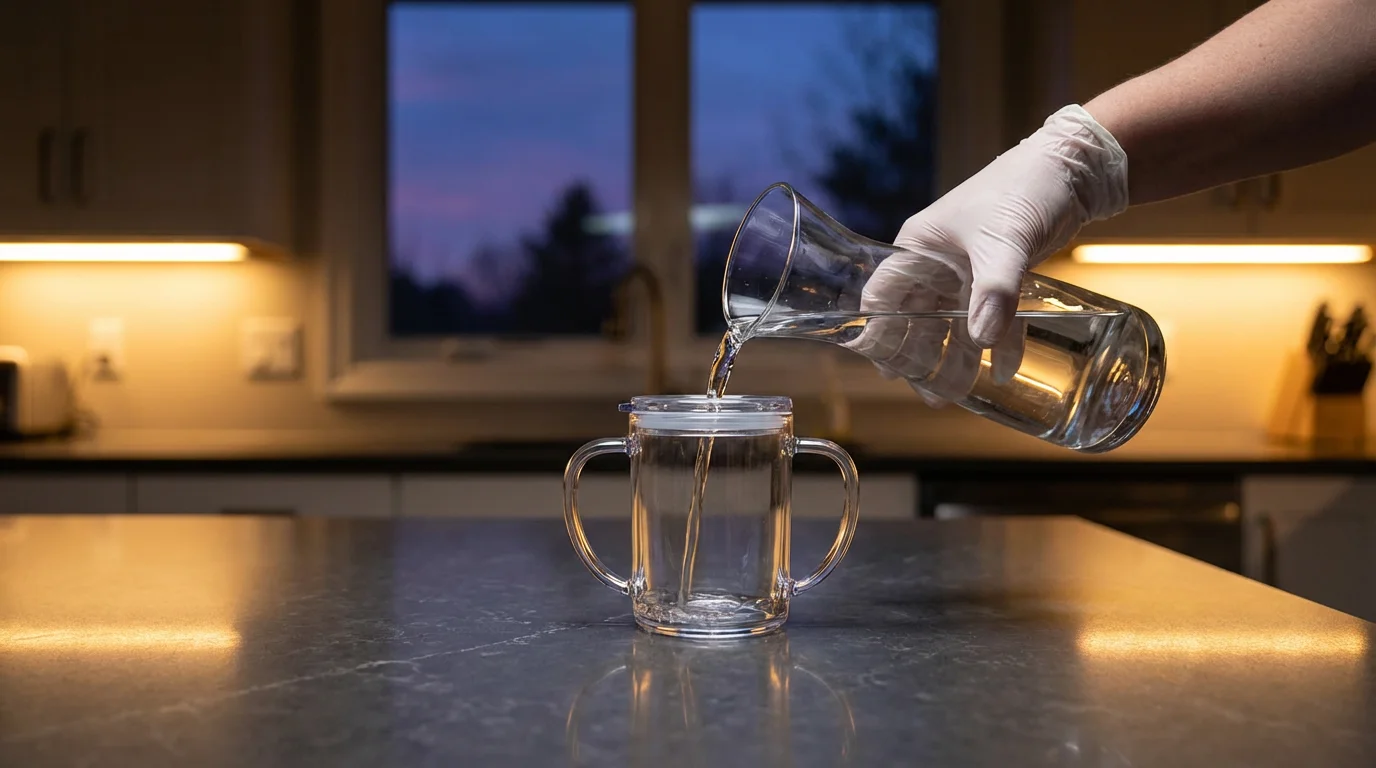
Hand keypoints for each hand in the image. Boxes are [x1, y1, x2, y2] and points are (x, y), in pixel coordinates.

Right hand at [848, 104, 1128, 404]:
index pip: (883, 293)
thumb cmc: (1025, 189)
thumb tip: (982, 339)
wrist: (1074, 168)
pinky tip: (1004, 369)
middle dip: (919, 357)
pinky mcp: (998, 274)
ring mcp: (967, 269)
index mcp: (920, 246)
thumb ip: (995, 290)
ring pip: (952, 322)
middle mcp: (936, 260)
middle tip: (927, 393)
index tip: (885, 368)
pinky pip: (991, 316)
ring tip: (955, 393)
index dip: (879, 331)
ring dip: (954, 356)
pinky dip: (997, 342)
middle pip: (915, 316)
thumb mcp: (1004, 240)